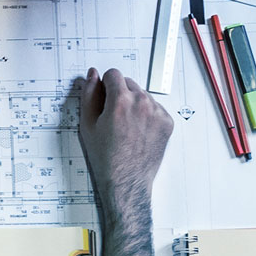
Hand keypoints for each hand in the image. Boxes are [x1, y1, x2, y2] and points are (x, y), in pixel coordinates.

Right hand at [77, 68, 173, 200]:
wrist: (126, 182)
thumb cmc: (106, 158)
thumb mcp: (88, 124)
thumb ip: (89, 95)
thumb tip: (92, 76)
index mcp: (121, 101)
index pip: (113, 73)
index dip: (105, 85)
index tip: (104, 97)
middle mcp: (142, 104)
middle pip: (128, 82)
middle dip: (119, 93)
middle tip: (113, 116)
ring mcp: (157, 113)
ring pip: (142, 94)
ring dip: (134, 103)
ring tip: (125, 126)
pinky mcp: (167, 122)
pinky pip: (154, 107)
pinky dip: (146, 114)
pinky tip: (137, 130)